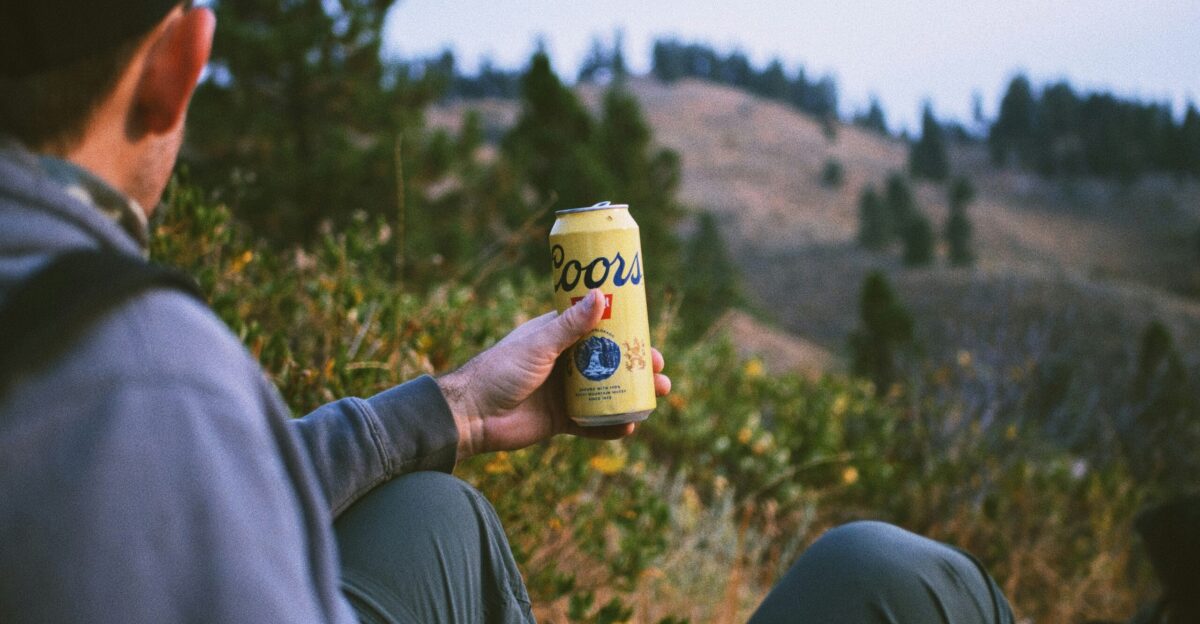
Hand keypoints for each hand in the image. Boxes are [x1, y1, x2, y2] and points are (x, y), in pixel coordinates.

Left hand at [437, 289, 671, 461]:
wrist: (471, 415)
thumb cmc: (500, 371)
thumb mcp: (539, 345)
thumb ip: (570, 326)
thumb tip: (601, 295)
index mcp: (558, 336)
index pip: (598, 329)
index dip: (626, 332)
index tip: (648, 335)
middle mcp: (565, 362)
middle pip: (610, 362)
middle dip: (637, 367)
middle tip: (659, 371)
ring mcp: (565, 391)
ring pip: (607, 392)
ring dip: (633, 395)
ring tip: (656, 398)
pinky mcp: (561, 419)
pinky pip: (593, 422)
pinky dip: (612, 425)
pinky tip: (630, 426)